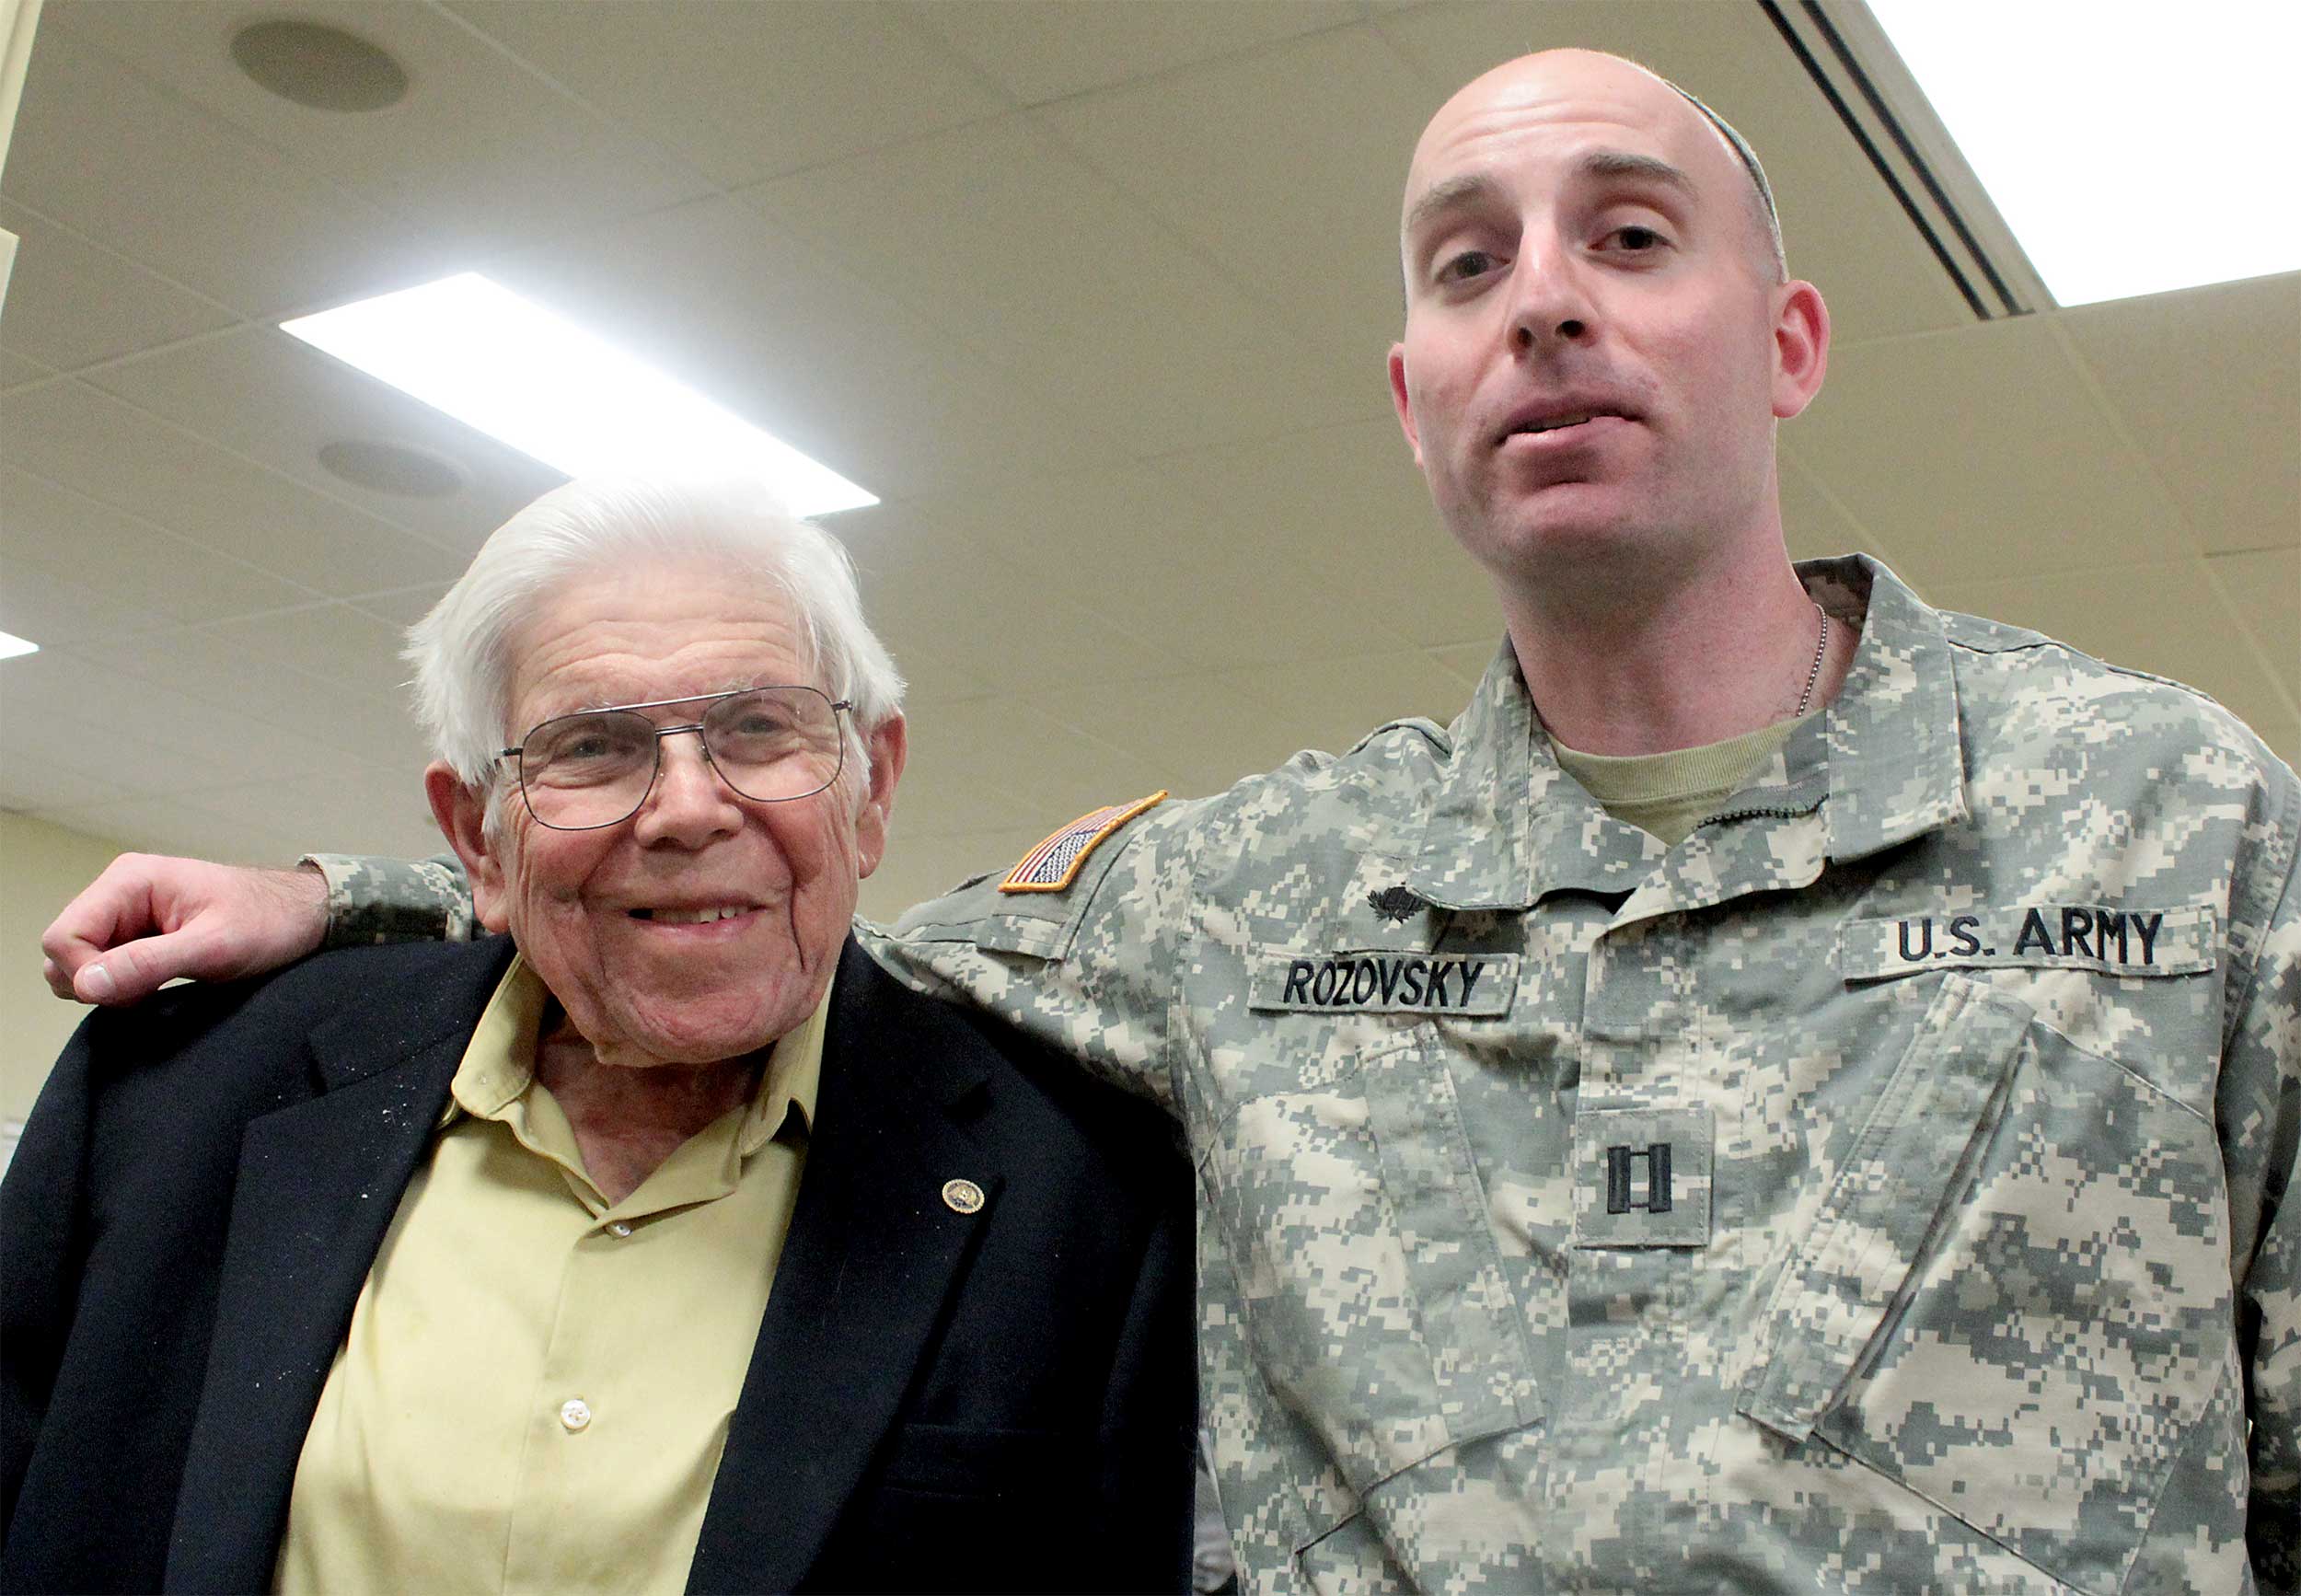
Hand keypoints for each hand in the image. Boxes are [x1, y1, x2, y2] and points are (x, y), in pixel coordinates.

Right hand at [41, 855, 329, 1004]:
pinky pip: (105, 968)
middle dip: (96, 982)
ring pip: (81, 963)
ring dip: (110, 986)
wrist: (303, 917)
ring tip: (160, 985)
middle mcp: (119, 893)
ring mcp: (127, 914)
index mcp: (129, 881)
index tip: (129, 994)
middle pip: (64, 951)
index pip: (63, 937)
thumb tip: (87, 984)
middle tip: (149, 990)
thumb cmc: (269, 922)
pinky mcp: (139, 935)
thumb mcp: (214, 946)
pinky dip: (123, 985)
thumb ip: (149, 963)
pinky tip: (160, 985)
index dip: (85, 974)